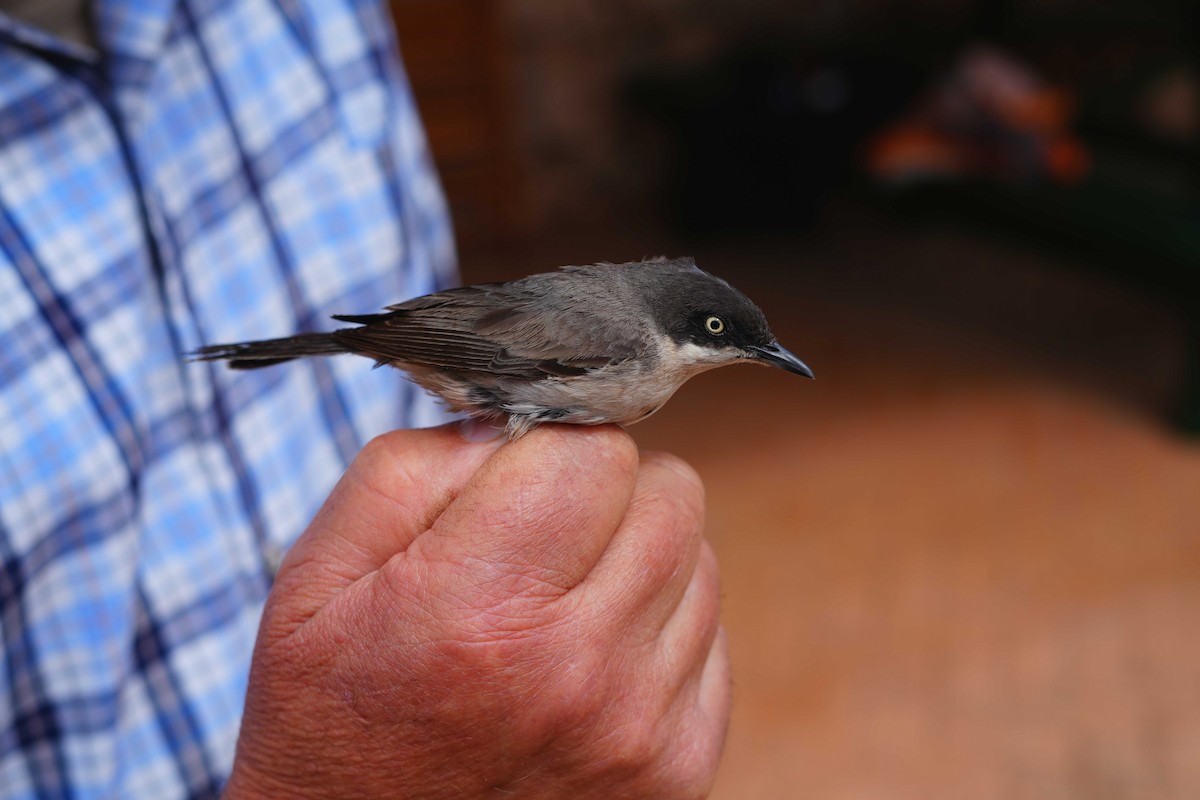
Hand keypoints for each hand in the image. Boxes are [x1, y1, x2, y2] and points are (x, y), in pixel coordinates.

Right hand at [224, 422, 729, 798]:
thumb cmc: (334, 711)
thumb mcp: (316, 580)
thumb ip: (409, 472)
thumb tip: (509, 421)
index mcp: (481, 604)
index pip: (594, 449)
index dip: (553, 446)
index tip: (518, 480)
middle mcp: (577, 666)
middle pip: (668, 491)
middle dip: (606, 489)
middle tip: (545, 532)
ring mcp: (639, 724)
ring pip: (698, 557)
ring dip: (639, 554)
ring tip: (562, 598)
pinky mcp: (676, 766)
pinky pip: (711, 637)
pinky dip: (662, 625)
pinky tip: (594, 653)